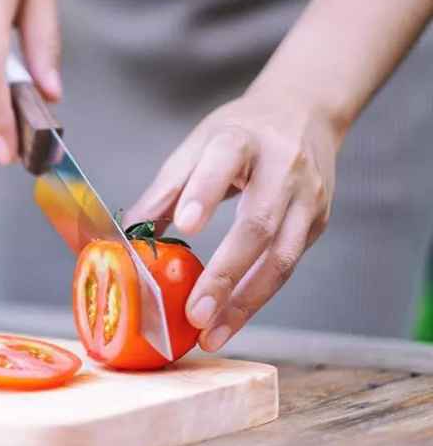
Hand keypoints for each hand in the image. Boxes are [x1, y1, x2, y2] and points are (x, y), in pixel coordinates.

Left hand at [126, 91, 343, 351]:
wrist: (305, 111)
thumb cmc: (240, 133)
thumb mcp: (198, 144)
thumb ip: (166, 189)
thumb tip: (128, 236)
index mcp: (242, 139)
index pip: (224, 162)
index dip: (205, 192)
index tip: (186, 224)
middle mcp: (282, 168)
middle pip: (258, 225)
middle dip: (226, 273)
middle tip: (195, 312)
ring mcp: (307, 199)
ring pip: (281, 258)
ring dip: (245, 302)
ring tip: (211, 333)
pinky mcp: (317, 224)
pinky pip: (287, 268)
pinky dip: (257, 298)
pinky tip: (231, 321)